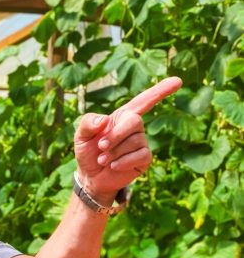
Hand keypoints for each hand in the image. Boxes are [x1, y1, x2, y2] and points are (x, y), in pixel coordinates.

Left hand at [74, 77, 181, 200]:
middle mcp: (135, 127)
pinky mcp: (144, 158)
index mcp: (122, 116)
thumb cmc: (88, 152)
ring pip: (134, 141)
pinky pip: (140, 155)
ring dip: (114, 152)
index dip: (160, 91)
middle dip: (116, 135)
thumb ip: (88, 123)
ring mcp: (141, 142)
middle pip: (134, 121)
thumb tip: (104, 120)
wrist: (90, 176)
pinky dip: (123, 162)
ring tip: (103, 159)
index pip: (144, 100)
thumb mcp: (80, 135)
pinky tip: (113, 166)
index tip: (178, 81)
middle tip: (101, 146)